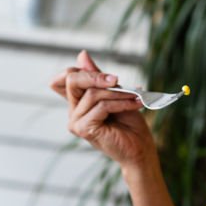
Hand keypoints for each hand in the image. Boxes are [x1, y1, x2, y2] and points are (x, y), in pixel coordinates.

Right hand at [49, 50, 156, 167]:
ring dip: (118, 93)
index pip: (65, 78)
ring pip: (92, 93)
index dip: (82, 71)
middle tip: (117, 80)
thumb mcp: (116, 94)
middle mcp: (73, 112)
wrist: (140, 150)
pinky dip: (120, 103)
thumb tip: (82, 55)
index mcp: (78, 103)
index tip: (110, 77)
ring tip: (135, 96)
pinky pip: (101, 106)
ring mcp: (76, 122)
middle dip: (96, 76)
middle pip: (72, 80)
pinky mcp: (84, 129)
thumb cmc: (130, 125)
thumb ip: (98, 77)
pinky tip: (135, 104)